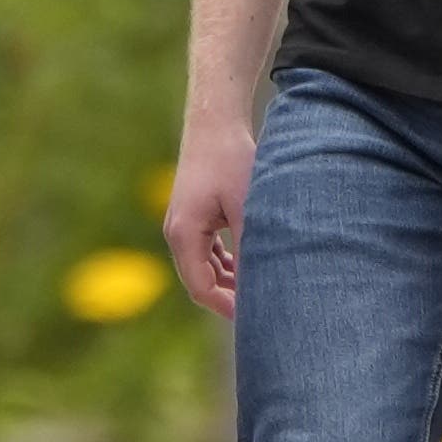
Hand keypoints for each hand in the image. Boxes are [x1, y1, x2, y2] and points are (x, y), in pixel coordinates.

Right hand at [163, 119, 253, 320]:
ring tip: (263, 289)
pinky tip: (250, 265)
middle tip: (265, 310)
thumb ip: (251, 248)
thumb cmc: (231, 161)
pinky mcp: (192, 216)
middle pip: (200, 282)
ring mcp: (182, 224)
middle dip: (230, 298)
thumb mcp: (246, 207)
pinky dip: (225, 263)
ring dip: (229, 281)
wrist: (215, 123)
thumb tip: (263, 287)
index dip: (229, 308)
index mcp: (183, 235)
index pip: (201, 289)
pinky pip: (206, 252)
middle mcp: (177, 232)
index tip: (259, 318)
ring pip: (204, 268)